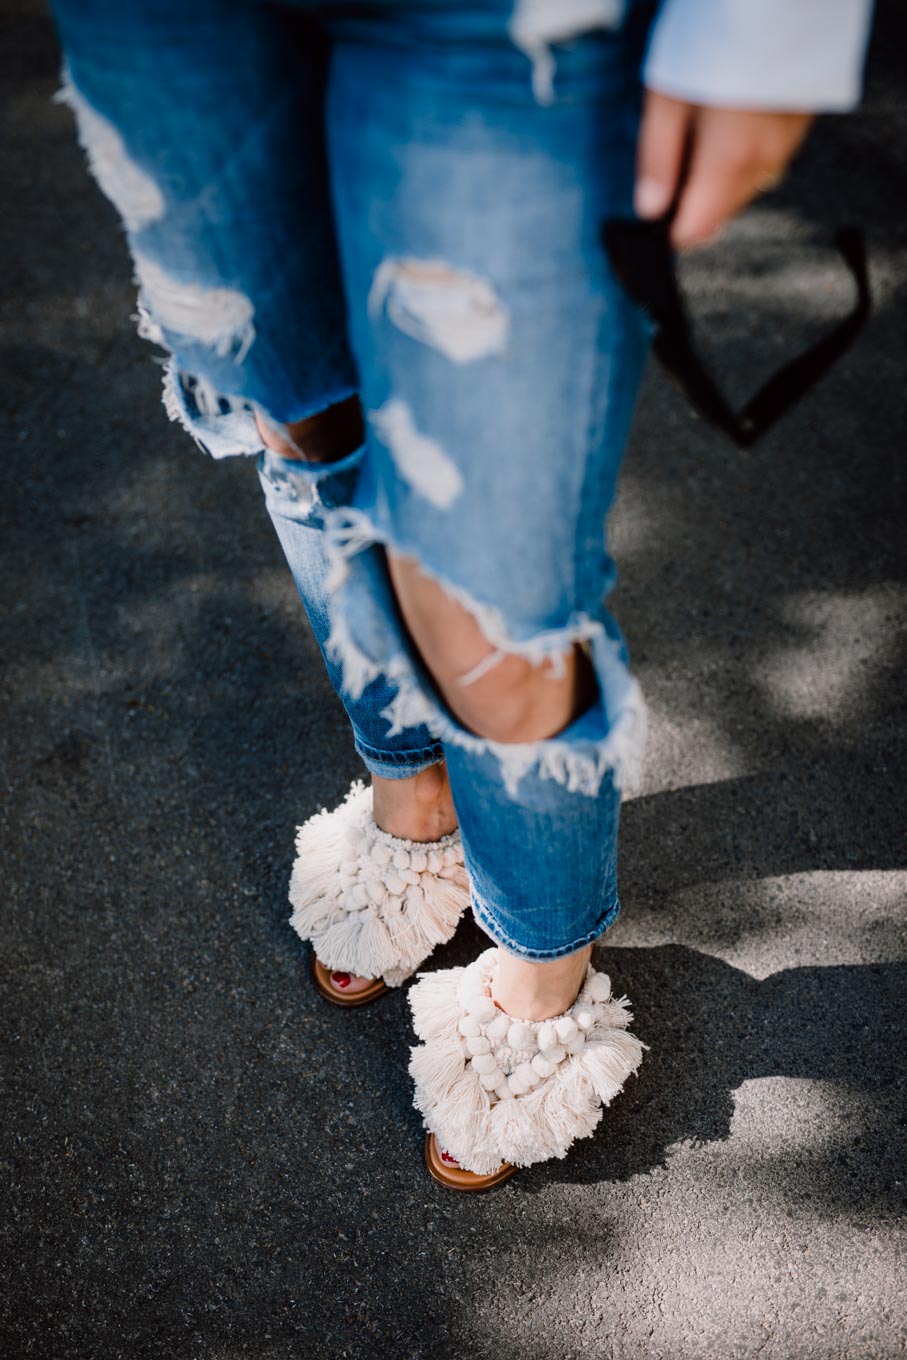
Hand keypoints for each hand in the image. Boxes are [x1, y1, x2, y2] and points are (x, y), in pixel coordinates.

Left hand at [635, 91, 813, 248]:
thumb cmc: (716, 36)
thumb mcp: (667, 95)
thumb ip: (657, 159)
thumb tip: (649, 209)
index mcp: (727, 162)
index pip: (696, 229)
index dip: (670, 228)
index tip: (653, 214)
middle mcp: (764, 162)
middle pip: (721, 212)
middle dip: (693, 202)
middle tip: (671, 161)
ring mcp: (787, 144)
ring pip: (744, 188)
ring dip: (718, 179)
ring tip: (699, 131)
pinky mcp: (799, 124)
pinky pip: (765, 160)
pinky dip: (742, 156)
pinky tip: (728, 122)